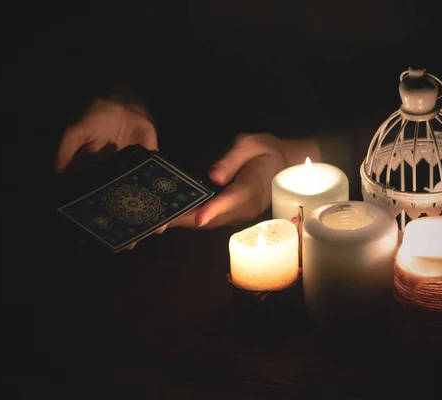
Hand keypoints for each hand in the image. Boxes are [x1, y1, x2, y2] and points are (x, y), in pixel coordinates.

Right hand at [55, 98, 163, 249]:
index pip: (91, 205)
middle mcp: (113, 180)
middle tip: (130, 243)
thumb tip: (54, 180)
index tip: (94, 240)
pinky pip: (159, 185)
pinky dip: (165, 198)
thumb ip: (64, 154)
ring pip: (140, 201)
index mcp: (91, 177)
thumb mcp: (75, 132)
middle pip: (118, 208)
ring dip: (147, 217)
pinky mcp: (152, 166)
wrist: (122, 98)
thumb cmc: (93, 114)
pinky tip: (171, 211)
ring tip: (153, 232)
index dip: (92, 222)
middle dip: (124, 226)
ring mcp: (134, 175)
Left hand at [168, 133, 320, 228]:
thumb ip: (232, 159)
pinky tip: (171, 215)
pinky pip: (211, 219)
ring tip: (157, 221)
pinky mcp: (233, 215)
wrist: (283, 166)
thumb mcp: (251, 145)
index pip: (233, 199)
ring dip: (185, 223)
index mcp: (253, 186)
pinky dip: (191, 219)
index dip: (215, 209)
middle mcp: (246, 206)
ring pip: (210, 222)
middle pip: (215, 217)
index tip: (199, 218)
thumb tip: (213, 176)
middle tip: (159, 222)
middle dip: (187, 220)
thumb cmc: (266, 152)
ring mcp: (240, 214)